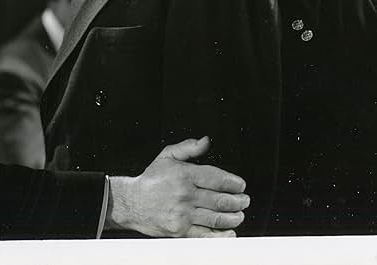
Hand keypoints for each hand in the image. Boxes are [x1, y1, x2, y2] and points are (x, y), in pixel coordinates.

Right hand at [106, 136, 249, 237]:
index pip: (216, 178)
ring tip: (240, 214)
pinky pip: (205, 235)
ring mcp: (183, 214)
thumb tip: (206, 141)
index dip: (233, 183)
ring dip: (233, 217)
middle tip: (245, 200)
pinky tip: (230, 232)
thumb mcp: (167, 156)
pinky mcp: (180, 230)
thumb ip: (188, 148)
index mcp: (184, 175)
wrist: (131, 203)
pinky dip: (220, 235)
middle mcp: (185, 195)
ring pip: (216, 218)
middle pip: (220, 200)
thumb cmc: (151, 179)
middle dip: (238, 201)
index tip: (241, 185)